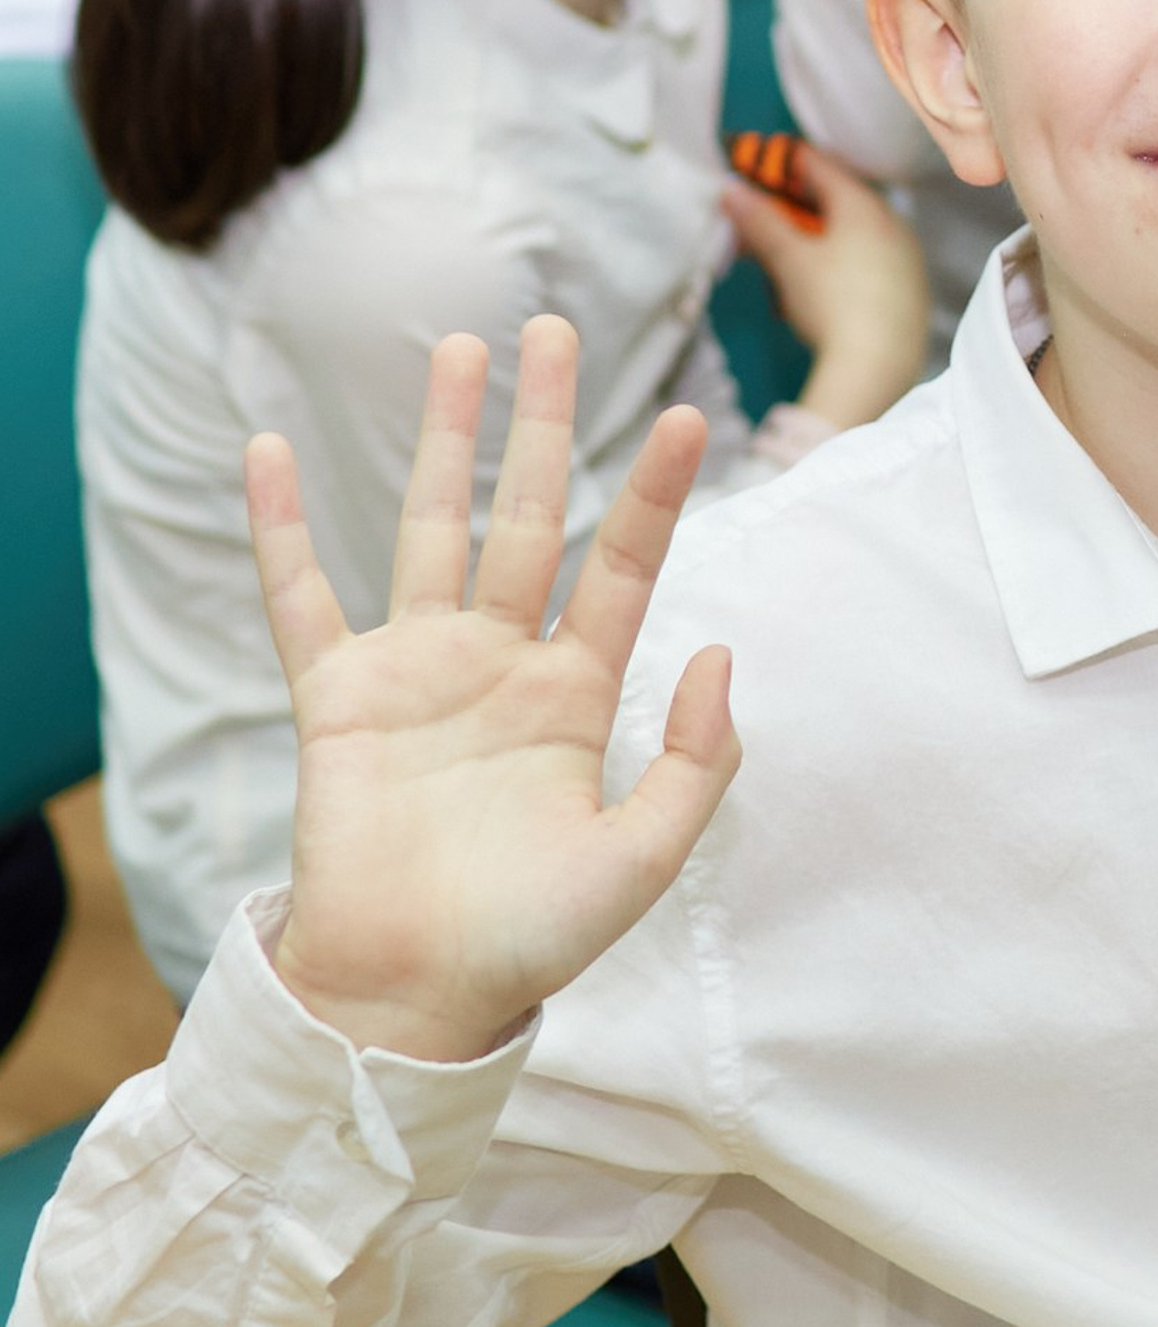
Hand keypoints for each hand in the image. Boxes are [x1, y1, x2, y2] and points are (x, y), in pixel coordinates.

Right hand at [248, 320, 738, 1065]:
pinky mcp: (336, 698)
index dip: (656, 496)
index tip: (691, 417)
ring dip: (444, 441)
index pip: (625, 569)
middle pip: (530, 517)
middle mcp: (500, 664)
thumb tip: (719, 651)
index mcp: (577, 697)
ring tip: (458, 347)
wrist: (414, 998)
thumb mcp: (644, 859)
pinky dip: (282, 528)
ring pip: (431, 529)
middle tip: (555, 327)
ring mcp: (416, 672)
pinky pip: (303, 598)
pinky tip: (268, 451)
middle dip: (545, 424)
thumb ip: (699, 764)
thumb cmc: (530, 940)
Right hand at [724, 141, 928, 429]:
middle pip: (841, 198)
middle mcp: (893, 222)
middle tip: (770, 213)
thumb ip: (760, 222)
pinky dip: (847, 259)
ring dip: (824, 233)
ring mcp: (908, 255)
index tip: (762, 164)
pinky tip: (826, 284)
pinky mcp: (912, 288)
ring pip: (859, 230)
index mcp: (863, 205)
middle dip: (802, 204)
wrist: (879, 366)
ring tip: (792, 252)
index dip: (787, 162)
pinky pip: (874, 258)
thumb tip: (732, 190)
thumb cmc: (830, 302)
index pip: (821, 166)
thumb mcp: (788, 260)